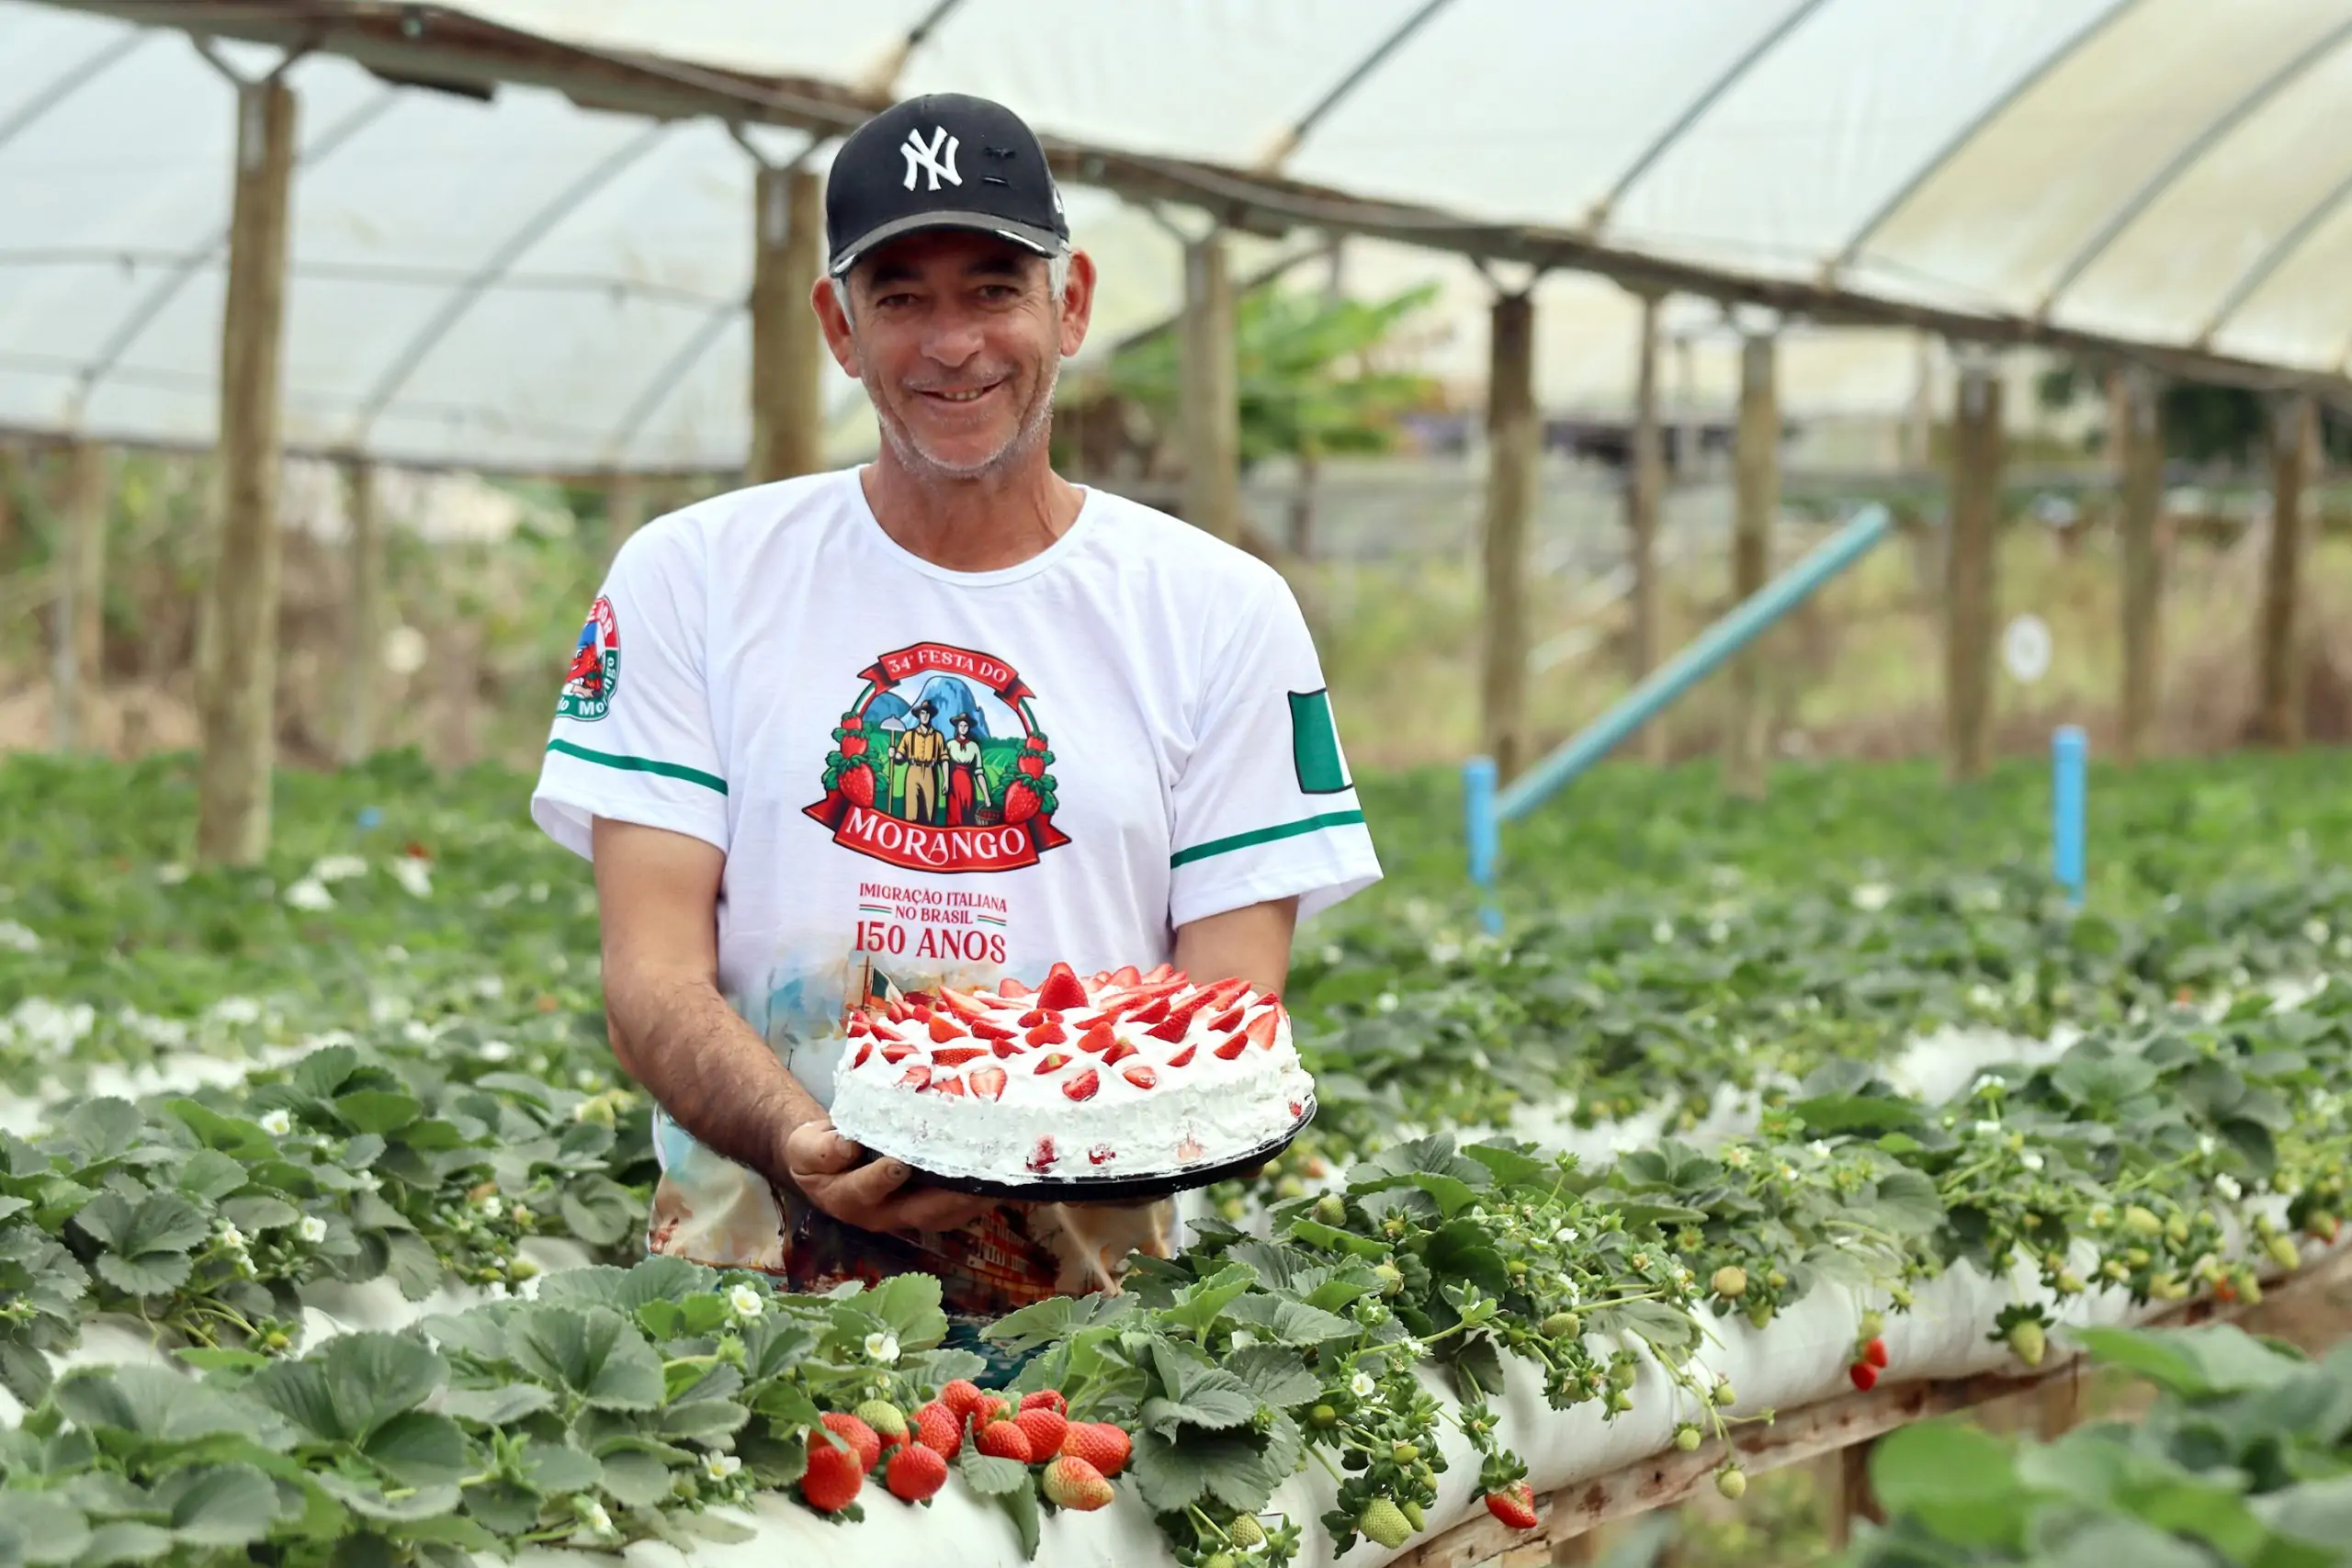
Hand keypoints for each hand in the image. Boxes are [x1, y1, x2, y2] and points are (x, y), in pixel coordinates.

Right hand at [782, 1118, 997, 1237]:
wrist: (825, 1161)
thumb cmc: (817, 1152)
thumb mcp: (806, 1147)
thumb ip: (824, 1149)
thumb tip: (849, 1145)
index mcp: (848, 1199)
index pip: (867, 1190)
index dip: (882, 1179)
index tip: (898, 1164)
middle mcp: (882, 1215)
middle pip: (920, 1212)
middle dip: (950, 1197)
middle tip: (976, 1178)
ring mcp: (907, 1215)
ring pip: (944, 1215)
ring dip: (971, 1201)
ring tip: (998, 1179)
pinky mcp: (925, 1208)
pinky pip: (954, 1209)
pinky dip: (975, 1196)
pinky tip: (997, 1177)